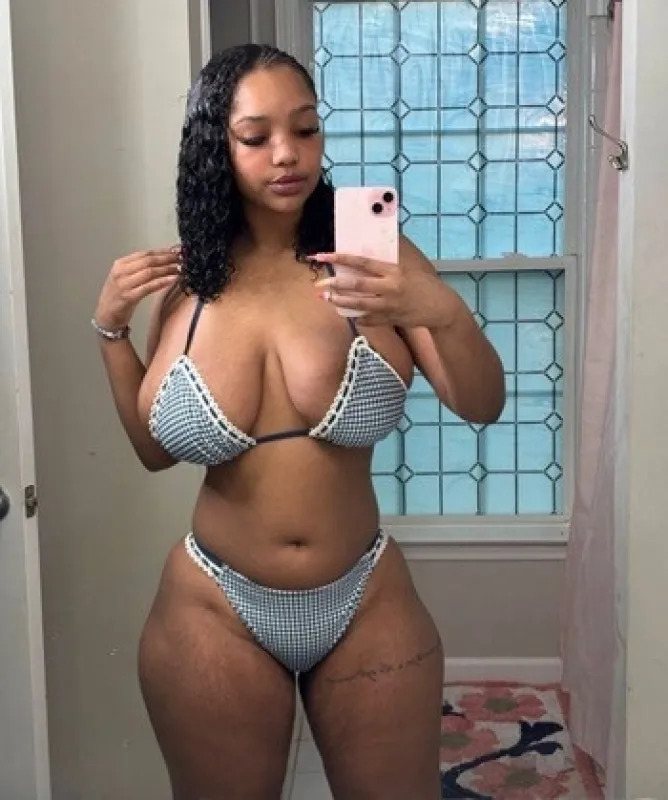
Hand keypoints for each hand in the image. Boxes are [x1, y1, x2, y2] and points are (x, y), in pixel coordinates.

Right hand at [94, 246, 181, 328]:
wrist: (105, 316)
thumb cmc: (118, 297)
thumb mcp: (126, 279)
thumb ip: (140, 270)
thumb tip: (163, 262)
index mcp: (120, 264)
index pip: (144, 254)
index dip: (162, 251)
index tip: (177, 251)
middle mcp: (121, 271)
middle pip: (148, 261)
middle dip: (167, 258)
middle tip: (182, 258)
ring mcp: (124, 284)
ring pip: (149, 272)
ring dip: (167, 269)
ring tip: (180, 269)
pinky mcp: (128, 297)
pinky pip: (148, 287)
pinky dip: (161, 282)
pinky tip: (173, 280)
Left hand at [312, 251, 459, 328]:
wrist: (440, 307)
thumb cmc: (423, 284)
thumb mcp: (409, 266)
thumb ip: (391, 256)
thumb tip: (379, 238)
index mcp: (393, 270)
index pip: (362, 262)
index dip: (341, 258)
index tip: (323, 255)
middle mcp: (389, 288)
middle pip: (357, 286)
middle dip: (335, 284)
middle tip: (319, 284)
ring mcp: (389, 306)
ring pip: (359, 305)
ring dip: (340, 302)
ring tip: (326, 297)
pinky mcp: (390, 320)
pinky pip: (368, 320)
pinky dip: (356, 316)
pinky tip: (346, 312)